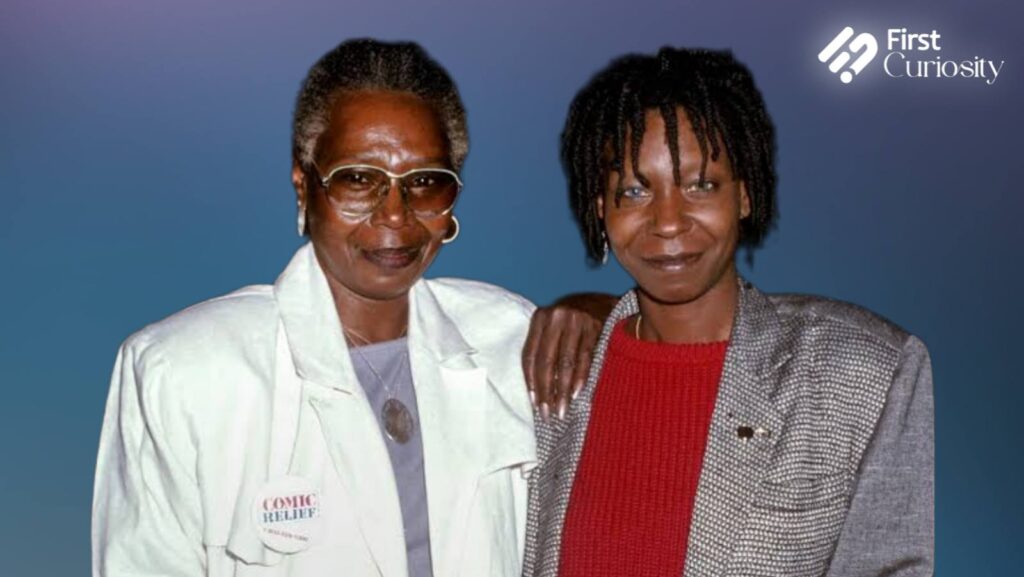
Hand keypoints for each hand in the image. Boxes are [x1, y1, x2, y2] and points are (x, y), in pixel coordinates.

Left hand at [522, 293, 615, 420]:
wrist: (601, 303)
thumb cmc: (571, 323)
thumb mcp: (552, 328)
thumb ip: (542, 349)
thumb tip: (535, 391)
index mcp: (540, 318)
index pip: (530, 355)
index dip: (531, 381)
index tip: (534, 403)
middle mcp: (556, 317)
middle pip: (546, 361)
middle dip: (546, 391)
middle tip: (547, 413)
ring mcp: (576, 321)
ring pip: (566, 362)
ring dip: (563, 390)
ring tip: (562, 410)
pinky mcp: (595, 327)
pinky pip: (585, 358)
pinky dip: (580, 378)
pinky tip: (577, 394)